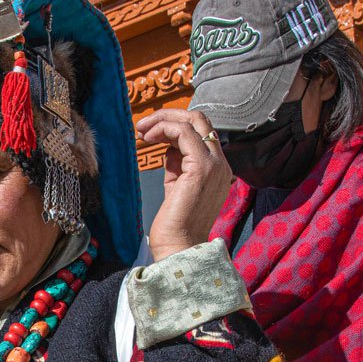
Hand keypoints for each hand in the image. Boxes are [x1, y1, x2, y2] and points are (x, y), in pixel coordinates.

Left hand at [135, 109, 233, 260]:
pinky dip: (163, 128)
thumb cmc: (175, 222)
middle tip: (144, 125)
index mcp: (217, 168)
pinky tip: (147, 138)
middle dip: (169, 115)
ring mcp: (214, 164)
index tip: (150, 132)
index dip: (174, 126)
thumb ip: (177, 163)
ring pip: (193, 121)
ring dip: (162, 120)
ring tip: (142, 131)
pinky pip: (183, 132)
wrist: (180, 246)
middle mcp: (220, 164)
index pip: (201, 132)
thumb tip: (168, 144)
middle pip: (200, 120)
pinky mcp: (201, 168)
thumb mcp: (176, 184)